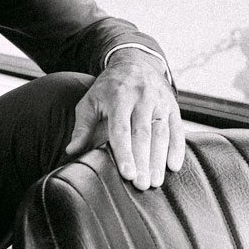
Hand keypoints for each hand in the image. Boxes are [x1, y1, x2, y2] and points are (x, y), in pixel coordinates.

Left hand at [63, 50, 183, 188]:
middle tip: (142, 185)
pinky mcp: (172, 105)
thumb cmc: (108, 89)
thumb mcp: (90, 102)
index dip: (124, 152)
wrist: (135, 63)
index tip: (127, 173)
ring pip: (161, 133)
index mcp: (118, 98)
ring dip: (159, 159)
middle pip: (143, 134)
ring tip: (155, 182)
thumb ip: (82, 127)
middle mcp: (141, 98)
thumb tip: (71, 151)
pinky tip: (173, 166)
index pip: (121, 129)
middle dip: (143, 161)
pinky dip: (177, 147)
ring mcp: (159, 101)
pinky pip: (177, 128)